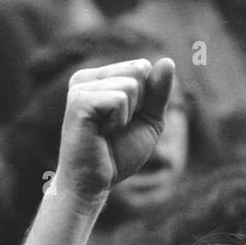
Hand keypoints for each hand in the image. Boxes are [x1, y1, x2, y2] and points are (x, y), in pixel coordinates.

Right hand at [50, 58, 175, 208]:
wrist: (92, 183)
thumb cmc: (117, 154)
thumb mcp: (148, 119)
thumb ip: (159, 92)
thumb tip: (167, 61)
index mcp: (99, 77)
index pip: (143, 67)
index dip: (145, 99)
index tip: (124, 121)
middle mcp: (86, 77)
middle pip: (139, 69)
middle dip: (139, 104)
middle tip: (116, 127)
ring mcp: (80, 87)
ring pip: (132, 85)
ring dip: (128, 116)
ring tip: (106, 132)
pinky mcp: (78, 101)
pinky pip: (119, 99)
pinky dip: (119, 121)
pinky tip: (100, 133)